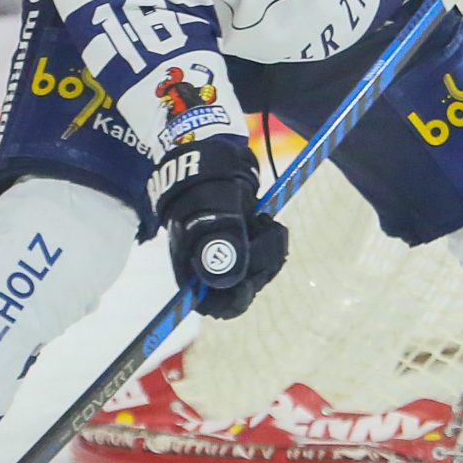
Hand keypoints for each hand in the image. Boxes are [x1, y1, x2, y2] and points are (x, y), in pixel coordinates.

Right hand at [148, 137, 287, 317]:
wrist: (213, 158)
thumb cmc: (209, 183)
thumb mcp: (218, 210)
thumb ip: (226, 244)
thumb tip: (235, 279)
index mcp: (191, 266)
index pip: (214, 305)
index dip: (236, 299)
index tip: (253, 279)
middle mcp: (207, 267)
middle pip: (242, 289)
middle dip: (261, 264)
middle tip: (264, 230)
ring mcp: (226, 257)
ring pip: (257, 272)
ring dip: (269, 248)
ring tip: (262, 219)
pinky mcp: (242, 245)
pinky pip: (265, 256)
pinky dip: (270, 240)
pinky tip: (263, 219)